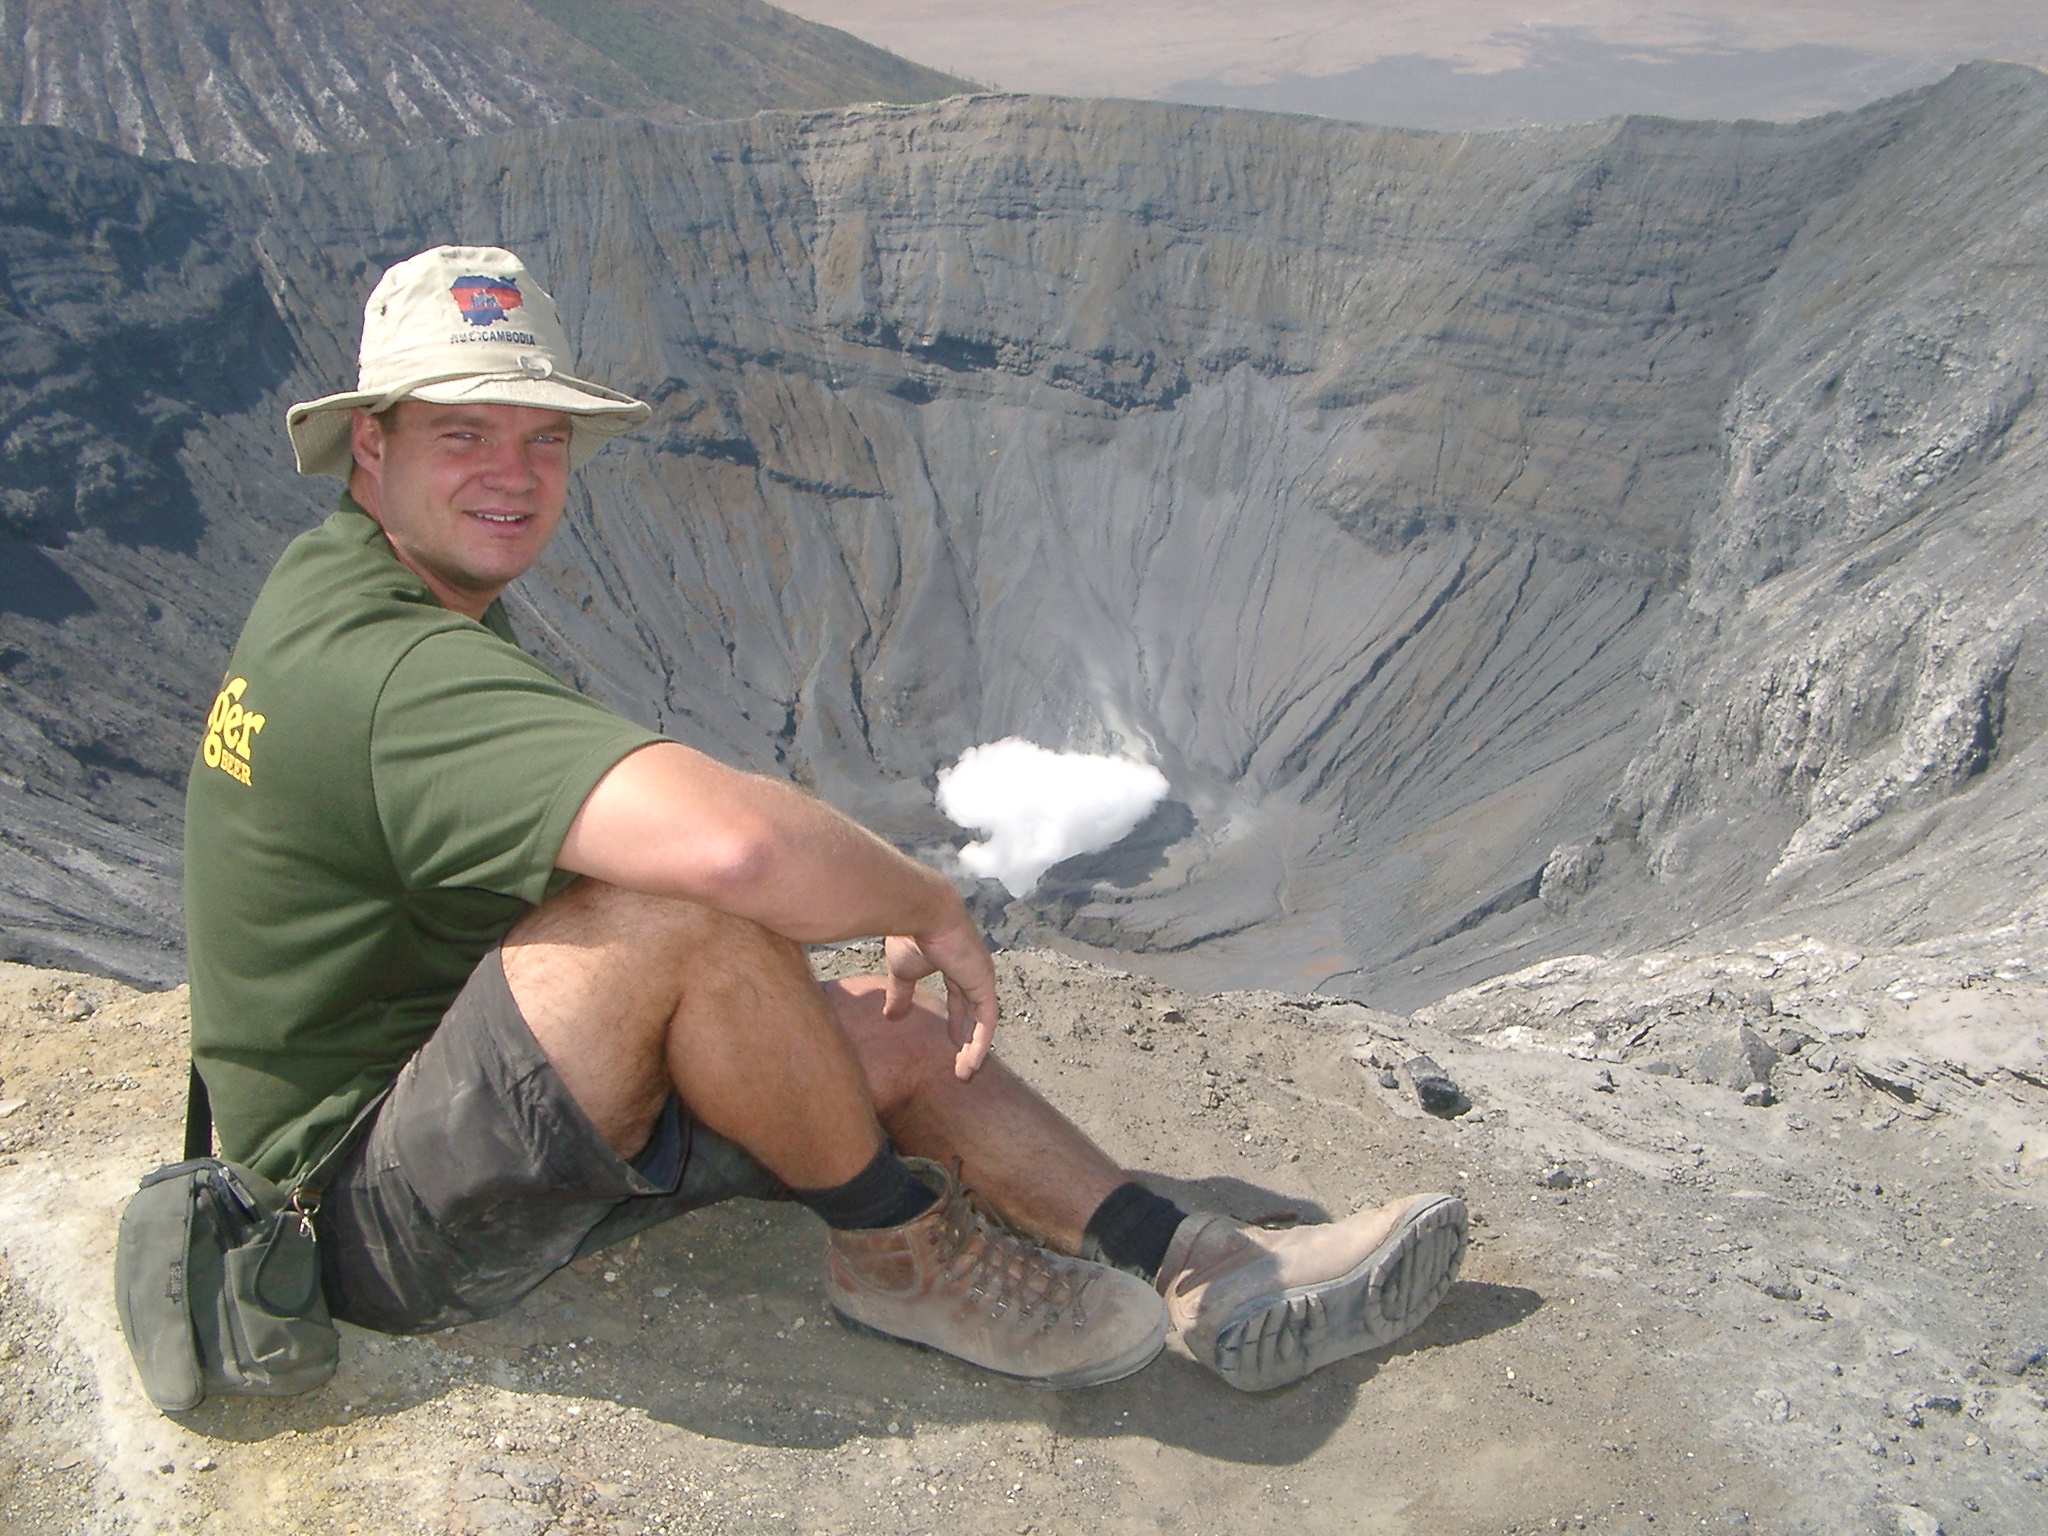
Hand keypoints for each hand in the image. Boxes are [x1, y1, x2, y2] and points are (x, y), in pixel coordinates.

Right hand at [883, 919, 998, 1079]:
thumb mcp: (902, 972)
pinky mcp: (984, 984)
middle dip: (969, 1039)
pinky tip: (971, 1063)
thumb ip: (900, 994)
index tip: (952, 1042)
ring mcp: (981, 978)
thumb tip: (890, 1018)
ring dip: (975, 1049)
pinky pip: (987, 1022)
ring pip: (983, 1022)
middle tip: (962, 1064)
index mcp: (953, 965)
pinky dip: (980, 1044)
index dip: (957, 1021)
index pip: (961, 998)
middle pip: (975, 1013)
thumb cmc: (910, 935)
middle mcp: (972, 972)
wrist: (922, 912)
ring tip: (966, 1074)